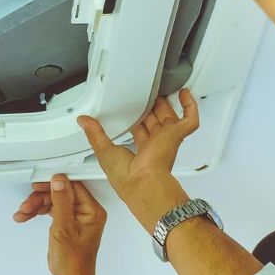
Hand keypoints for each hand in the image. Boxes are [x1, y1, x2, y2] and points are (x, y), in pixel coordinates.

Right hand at [14, 175, 107, 274]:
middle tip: (28, 203)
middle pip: (61, 193)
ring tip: (24, 212)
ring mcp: (77, 218)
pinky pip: (53, 211)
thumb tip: (59, 180)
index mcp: (92, 211)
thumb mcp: (64, 227)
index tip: (40, 185)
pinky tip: (27, 215)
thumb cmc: (73, 260)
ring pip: (54, 202)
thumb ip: (61, 201)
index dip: (54, 184)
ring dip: (37, 205)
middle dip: (42, 198)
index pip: (73, 187)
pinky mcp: (68, 223)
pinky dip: (39, 212)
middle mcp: (86, 212)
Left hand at [78, 89, 199, 231]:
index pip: (140, 131)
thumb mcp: (104, 151)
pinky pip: (190, 120)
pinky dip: (190, 106)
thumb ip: (95, 134)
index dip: (136, 120)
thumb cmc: (127, 177)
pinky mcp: (176, 135)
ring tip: (160, 91)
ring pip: (170, 117)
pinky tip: (185, 95)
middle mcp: (155, 145)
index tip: (131, 110)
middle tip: (146, 95)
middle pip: (155, 122)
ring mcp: (167, 139)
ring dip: (166, 104)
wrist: (142, 183)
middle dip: (152, 108)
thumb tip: (84, 122)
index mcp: (140, 151)